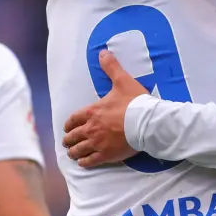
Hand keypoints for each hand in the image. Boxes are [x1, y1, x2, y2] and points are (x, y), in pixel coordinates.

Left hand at [63, 50, 147, 167]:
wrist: (148, 122)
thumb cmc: (135, 102)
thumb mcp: (122, 81)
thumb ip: (111, 67)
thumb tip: (103, 52)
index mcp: (92, 111)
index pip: (73, 119)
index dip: (68, 124)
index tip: (67, 128)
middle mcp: (91, 128)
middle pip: (73, 136)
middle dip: (69, 139)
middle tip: (68, 142)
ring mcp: (98, 143)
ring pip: (79, 150)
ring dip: (74, 152)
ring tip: (73, 154)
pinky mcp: (106, 155)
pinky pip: (90, 161)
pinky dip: (84, 162)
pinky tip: (83, 163)